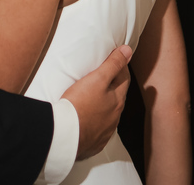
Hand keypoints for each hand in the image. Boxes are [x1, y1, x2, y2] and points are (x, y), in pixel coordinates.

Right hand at [62, 45, 132, 159]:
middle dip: (114, 85)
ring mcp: (105, 131)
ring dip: (106, 104)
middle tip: (104, 75)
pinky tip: (89, 119)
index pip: (124, 79)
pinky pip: (99, 128)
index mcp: (118, 100)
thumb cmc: (80, 104)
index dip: (120, 67)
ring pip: (109, 113)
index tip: (114, 59)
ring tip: (95, 96)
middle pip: (118, 96)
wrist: (65, 134)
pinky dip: (97, 121)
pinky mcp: (94, 142)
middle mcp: (115, 116)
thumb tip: (128, 50)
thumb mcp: (97, 79)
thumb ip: (113, 64)